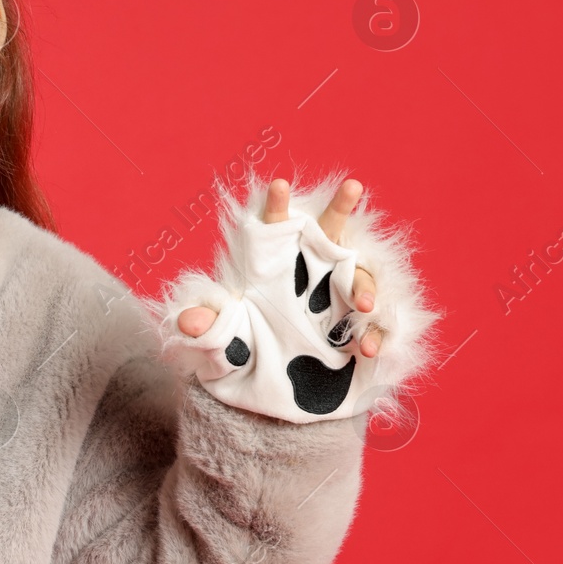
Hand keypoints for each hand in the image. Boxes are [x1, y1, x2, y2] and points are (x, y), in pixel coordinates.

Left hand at [176, 178, 382, 357]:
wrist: (280, 379)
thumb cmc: (252, 341)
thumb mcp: (227, 335)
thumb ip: (210, 324)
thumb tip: (186, 323)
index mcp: (278, 260)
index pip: (275, 226)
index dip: (276, 206)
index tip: (277, 184)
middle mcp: (314, 266)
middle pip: (332, 229)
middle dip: (341, 206)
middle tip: (353, 185)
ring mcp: (342, 292)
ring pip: (361, 275)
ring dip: (364, 288)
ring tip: (361, 307)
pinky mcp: (360, 323)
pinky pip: (376, 322)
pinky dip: (376, 333)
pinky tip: (367, 349)